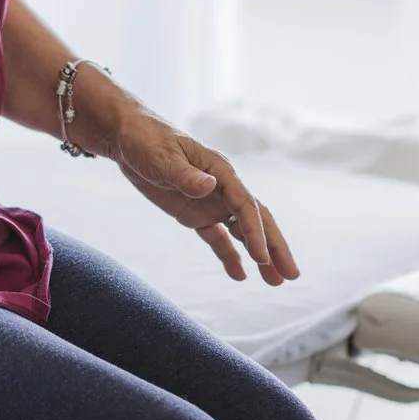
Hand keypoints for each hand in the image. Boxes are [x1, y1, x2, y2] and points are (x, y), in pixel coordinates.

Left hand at [102, 99, 298, 285]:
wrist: (127, 137)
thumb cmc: (146, 140)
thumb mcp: (163, 157)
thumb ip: (185, 174)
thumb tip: (209, 186)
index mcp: (219, 170)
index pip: (244, 204)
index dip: (255, 232)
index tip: (262, 258)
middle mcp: (221, 187)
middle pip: (255, 219)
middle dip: (274, 247)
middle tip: (291, 275)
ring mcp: (211, 201)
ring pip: (242, 231)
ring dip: (259, 255)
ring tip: (275, 282)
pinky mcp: (196, 213)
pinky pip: (218, 237)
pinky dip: (229, 256)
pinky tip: (240, 276)